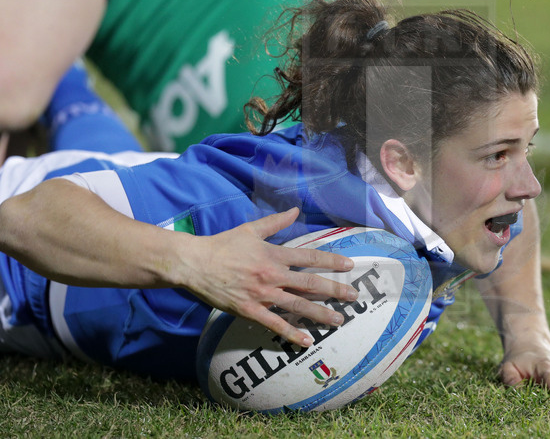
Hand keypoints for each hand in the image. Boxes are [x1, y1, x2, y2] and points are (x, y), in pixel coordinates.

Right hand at [179, 208, 356, 347]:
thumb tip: (295, 210)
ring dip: (320, 313)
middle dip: (335, 290)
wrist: (195, 264)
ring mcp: (263, 294)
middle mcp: (273, 274)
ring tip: (339, 320)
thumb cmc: (222, 245)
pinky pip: (275, 324)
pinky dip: (292, 333)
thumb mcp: (251, 230)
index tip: (349, 265)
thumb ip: (275, 222)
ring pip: (298, 305)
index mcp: (274, 254)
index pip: (309, 257)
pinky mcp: (250, 310)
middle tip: (353, 296)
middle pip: (310, 283)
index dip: (331, 261)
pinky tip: (307, 340)